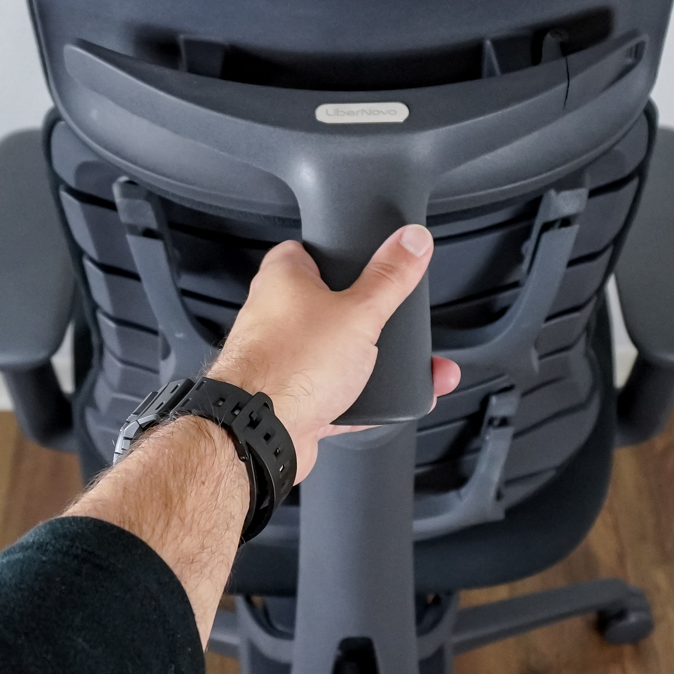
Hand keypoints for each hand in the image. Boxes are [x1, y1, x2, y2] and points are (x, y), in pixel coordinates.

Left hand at [206, 224, 461, 482]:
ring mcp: (281, 359)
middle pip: (327, 305)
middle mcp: (275, 316)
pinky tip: (383, 403)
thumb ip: (389, 277)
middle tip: (389, 319)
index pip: (310, 250)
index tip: (369, 261)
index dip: (341, 255)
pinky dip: (358, 398)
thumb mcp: (359, 312)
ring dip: (365, 362)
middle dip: (363, 317)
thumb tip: (412, 240)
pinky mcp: (291, 399)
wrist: (261, 433)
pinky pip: (332, 394)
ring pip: (332, 354)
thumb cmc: (291, 365)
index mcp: (283, 279)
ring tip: (397, 365)